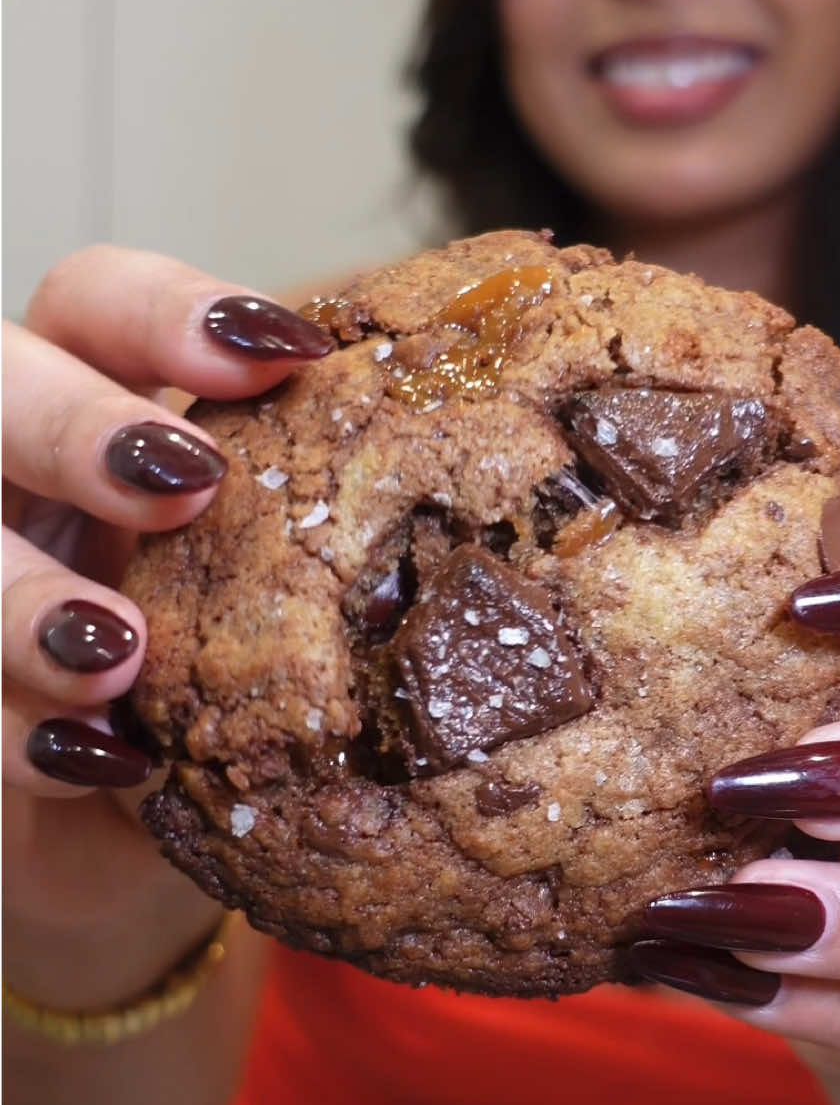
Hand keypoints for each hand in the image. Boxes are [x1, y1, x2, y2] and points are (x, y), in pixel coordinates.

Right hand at [2, 245, 330, 1002]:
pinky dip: (22, 735)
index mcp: (100, 401)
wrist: (153, 801)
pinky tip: (108, 761)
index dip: (170, 309)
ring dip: (20, 598)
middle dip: (75, 425)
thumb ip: (336, 494)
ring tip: (118, 649)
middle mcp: (24, 477)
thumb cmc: (242, 645)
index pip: (95, 303)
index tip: (285, 349)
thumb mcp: (289, 557)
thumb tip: (524, 442)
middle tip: (186, 481)